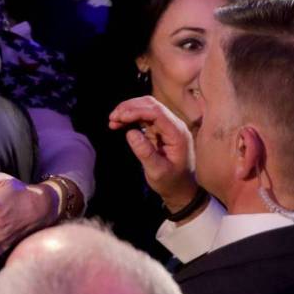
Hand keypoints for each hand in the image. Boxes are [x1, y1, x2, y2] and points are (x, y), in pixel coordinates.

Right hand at [108, 96, 198, 210]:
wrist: (181, 189)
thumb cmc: (171, 182)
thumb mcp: (157, 172)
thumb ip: (145, 153)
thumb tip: (131, 133)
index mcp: (177, 134)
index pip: (157, 113)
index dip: (136, 111)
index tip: (119, 117)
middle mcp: (174, 126)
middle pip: (151, 105)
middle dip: (130, 108)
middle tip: (112, 118)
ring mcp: (167, 126)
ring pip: (146, 107)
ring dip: (128, 110)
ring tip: (113, 121)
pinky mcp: (159, 129)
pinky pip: (144, 116)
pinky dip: (130, 117)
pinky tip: (119, 123)